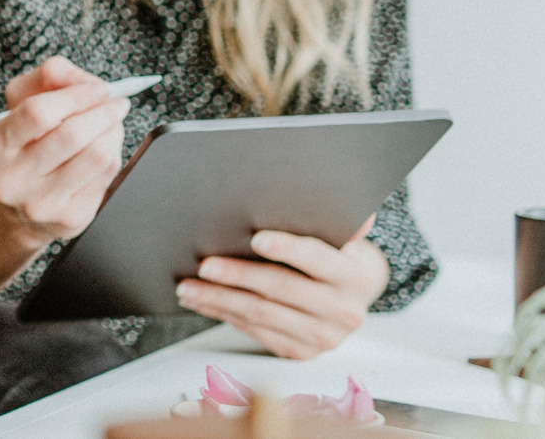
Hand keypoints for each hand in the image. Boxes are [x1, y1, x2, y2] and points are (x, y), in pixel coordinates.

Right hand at [0, 56, 128, 245]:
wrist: (15, 210)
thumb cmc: (24, 145)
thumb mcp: (21, 104)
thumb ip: (48, 76)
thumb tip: (85, 80)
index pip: (38, 113)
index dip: (77, 95)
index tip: (100, 89)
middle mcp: (12, 177)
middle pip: (72, 135)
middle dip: (104, 113)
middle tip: (117, 104)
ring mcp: (41, 202)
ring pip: (97, 156)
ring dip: (114, 133)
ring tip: (112, 125)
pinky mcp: (70, 218)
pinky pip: (107, 176)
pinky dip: (113, 155)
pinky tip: (104, 150)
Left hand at [175, 217, 388, 359]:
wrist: (352, 293)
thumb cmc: (336, 254)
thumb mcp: (340, 236)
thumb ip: (325, 219)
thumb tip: (295, 191)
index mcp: (356, 277)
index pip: (317, 259)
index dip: (287, 248)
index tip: (255, 238)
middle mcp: (345, 311)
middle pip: (282, 289)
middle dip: (238, 276)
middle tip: (204, 265)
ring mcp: (324, 337)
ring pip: (261, 315)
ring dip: (219, 300)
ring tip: (188, 286)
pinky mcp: (301, 351)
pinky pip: (255, 331)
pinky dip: (222, 314)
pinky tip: (200, 301)